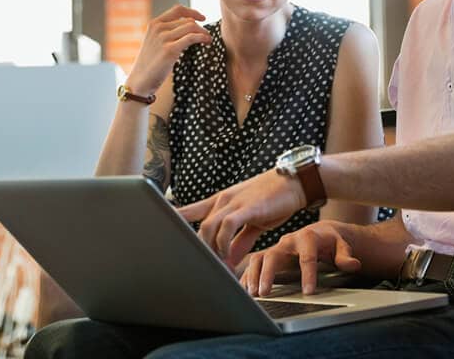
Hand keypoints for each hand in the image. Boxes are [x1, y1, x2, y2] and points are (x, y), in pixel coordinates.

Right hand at [125, 5, 209, 94]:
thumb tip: (189, 26)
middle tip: (207, 36)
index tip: (203, 18)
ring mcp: (163, 38)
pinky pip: (191, 38)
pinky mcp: (169, 50)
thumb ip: (166, 31)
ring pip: (191, 27)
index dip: (193, 12)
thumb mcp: (155, 41)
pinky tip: (206, 42)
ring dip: (204, 32)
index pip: (178, 9)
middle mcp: (158, 28)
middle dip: (201, 27)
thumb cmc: (150, 62)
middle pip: (187, 20)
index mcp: (154, 23)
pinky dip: (202, 38)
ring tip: (208, 40)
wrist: (140, 79)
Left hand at [177, 169, 304, 266]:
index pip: (189, 211)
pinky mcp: (246, 207)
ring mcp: (232, 202)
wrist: (294, 182)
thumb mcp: (253, 223)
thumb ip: (239, 242)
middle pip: (198, 227)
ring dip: (210, 250)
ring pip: (208, 227)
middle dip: (199, 251)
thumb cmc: (273, 201)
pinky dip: (224, 242)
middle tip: (205, 270)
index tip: (160, 233)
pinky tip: (228, 255)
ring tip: (218, 267)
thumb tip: (229, 260)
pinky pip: (226, 225)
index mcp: (220, 203)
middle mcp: (222, 201)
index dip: (173, 221)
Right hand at [240, 221, 361, 296]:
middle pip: (273, 256)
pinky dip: (248, 276)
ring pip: (259, 258)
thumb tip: (353, 264)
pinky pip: (254, 264)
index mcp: (307, 237)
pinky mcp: (270, 255)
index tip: (309, 292)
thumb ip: (345, 255)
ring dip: (253, 276)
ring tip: (253, 293)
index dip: (308, 275)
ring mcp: (277, 248)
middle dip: (268, 274)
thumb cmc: (330, 240)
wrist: (320, 232)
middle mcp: (287, 241)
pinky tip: (245, 289)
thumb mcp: (342, 245)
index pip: (307, 257)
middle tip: (266, 292)